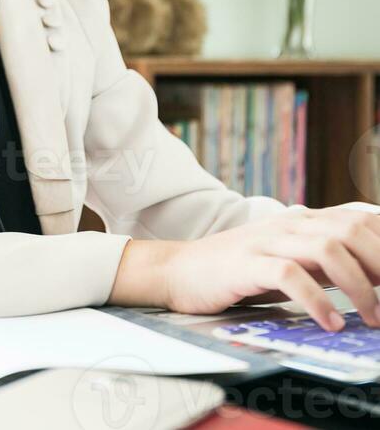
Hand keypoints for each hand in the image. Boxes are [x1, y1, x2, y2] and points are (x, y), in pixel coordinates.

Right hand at [107, 205, 379, 331]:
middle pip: (349, 230)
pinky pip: (290, 276)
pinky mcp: (246, 264)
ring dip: (358, 286)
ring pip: (327, 249)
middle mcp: (288, 224)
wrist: (179, 270)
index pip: (357, 218)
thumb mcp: (287, 258)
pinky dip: (317, 300)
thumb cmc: (237, 269)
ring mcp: (266, 241)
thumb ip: (323, 261)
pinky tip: (330, 322)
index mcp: (301, 221)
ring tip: (372, 317)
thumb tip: (369, 273)